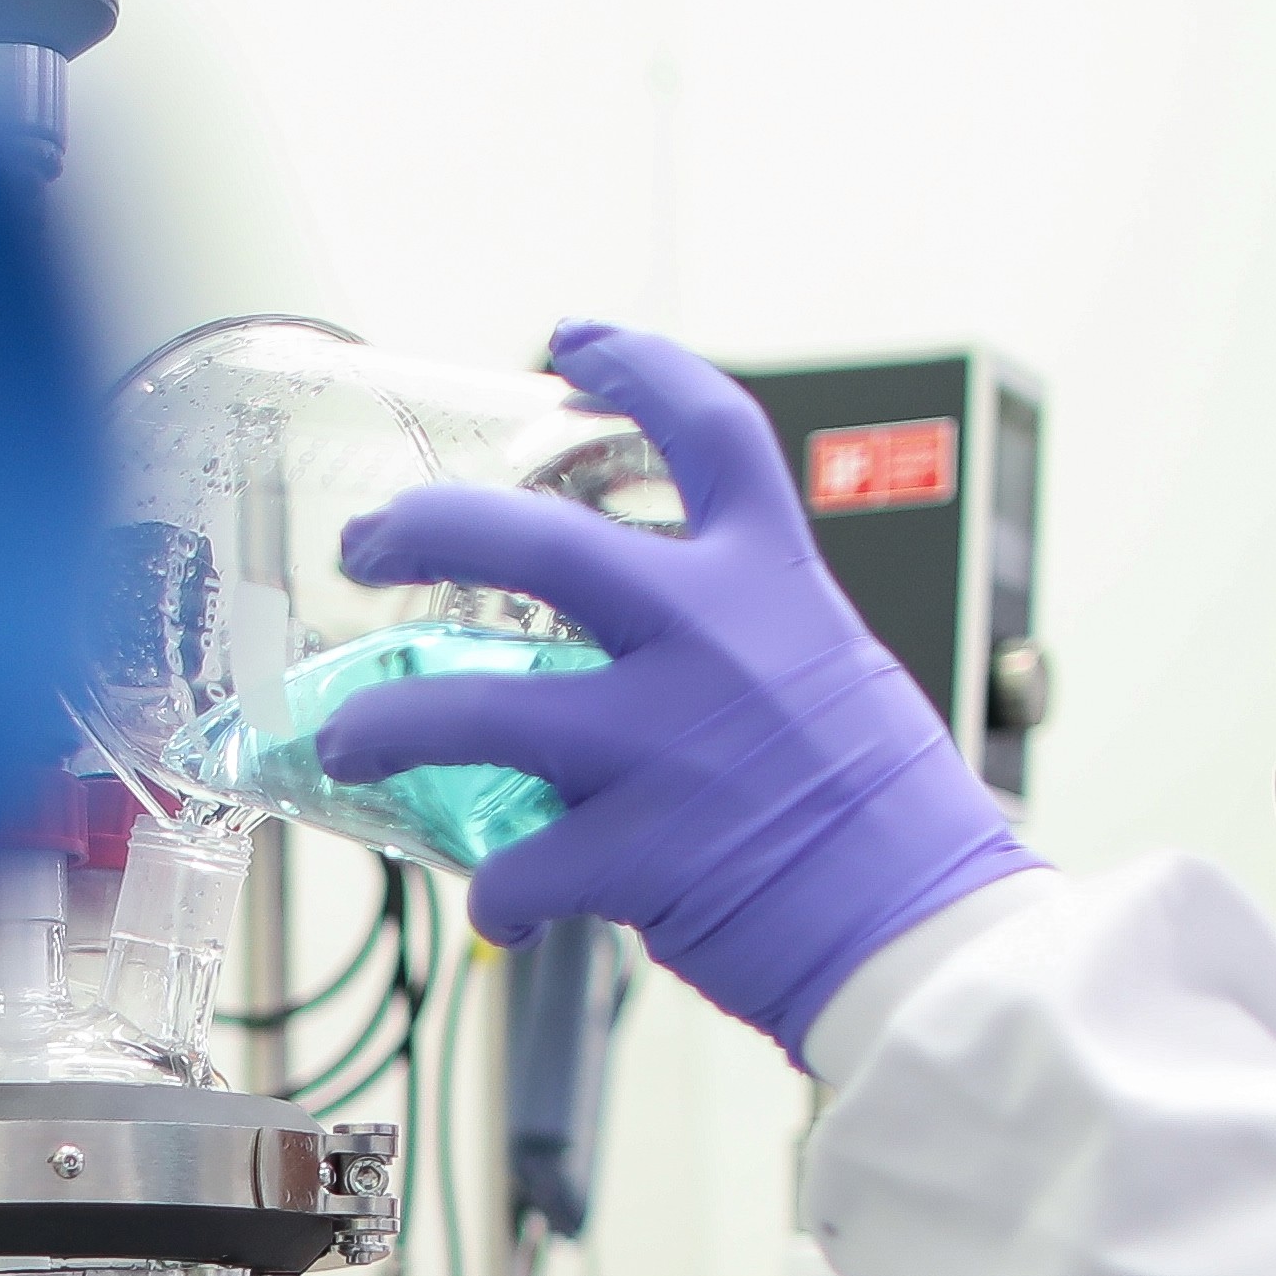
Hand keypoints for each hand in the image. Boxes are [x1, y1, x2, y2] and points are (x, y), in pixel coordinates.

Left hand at [313, 321, 1037, 1046]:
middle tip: (366, 542)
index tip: (573, 340)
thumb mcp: (835, 677)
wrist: (929, 936)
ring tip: (346, 737)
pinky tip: (503, 909)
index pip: (710, 432)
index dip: (638, 367)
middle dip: (426, 530)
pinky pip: (518, 866)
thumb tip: (666, 648)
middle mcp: (714, 644)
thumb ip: (744, 642)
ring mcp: (666, 745)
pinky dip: (498, 893)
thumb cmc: (893, 824)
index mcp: (776, 587)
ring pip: (474, 711)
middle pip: (537, 544)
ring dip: (388, 724)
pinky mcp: (636, 851)